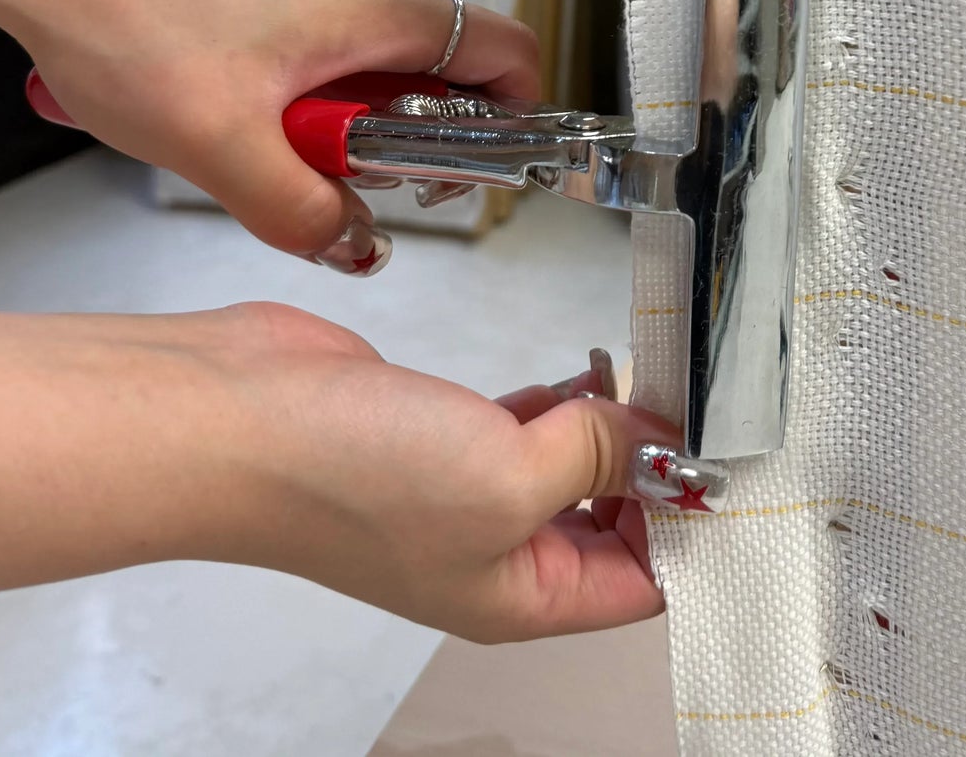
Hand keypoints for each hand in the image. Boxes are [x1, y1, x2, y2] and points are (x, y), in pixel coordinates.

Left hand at [0, 0, 537, 267]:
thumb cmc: (130, 27)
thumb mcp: (220, 150)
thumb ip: (302, 212)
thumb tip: (356, 241)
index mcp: (378, 6)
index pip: (504, 50)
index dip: (515, 114)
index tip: (474, 166)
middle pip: (439, 64)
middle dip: (405, 133)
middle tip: (339, 172)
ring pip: (377, 54)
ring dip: (346, 112)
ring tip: (267, 141)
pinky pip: (331, 35)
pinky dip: (308, 83)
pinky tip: (236, 107)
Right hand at [0, 304, 677, 640]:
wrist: (243, 418)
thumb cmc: (363, 475)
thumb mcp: (510, 475)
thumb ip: (593, 455)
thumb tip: (640, 433)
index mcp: (521, 597)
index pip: (639, 582)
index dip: (686, 526)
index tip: (722, 456)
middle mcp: (495, 555)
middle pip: (607, 522)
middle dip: (648, 466)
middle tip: (685, 401)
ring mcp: (461, 491)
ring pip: (564, 467)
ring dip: (603, 426)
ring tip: (636, 376)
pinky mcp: (436, 433)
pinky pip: (521, 425)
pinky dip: (557, 401)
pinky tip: (578, 369)